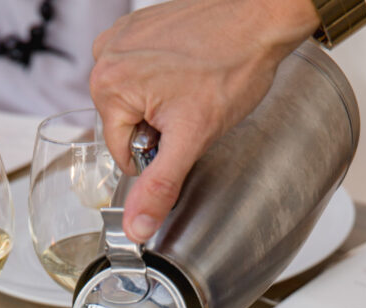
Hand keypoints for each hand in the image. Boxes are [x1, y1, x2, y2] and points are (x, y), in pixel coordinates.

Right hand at [90, 0, 319, 241]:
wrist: (259, 21)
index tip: (181, 129)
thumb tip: (135, 228)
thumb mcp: (192, 140)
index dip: (157, 152)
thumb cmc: (231, 67)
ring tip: (190, 87)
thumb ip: (159, 187)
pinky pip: (143, 74)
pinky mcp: (139, 28)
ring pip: (135, 102)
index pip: (122, 152)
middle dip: (157, 127)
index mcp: (108, 86)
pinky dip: (164, 79)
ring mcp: (122, 37)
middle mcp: (106, 56)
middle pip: (126, 125)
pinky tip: (187, 70)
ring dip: (162, 104)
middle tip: (189, 107)